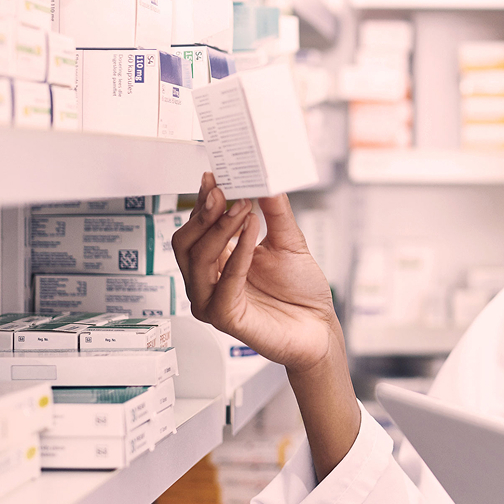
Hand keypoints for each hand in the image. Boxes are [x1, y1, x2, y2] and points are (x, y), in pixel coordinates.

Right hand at [172, 173, 341, 374]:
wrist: (319, 326)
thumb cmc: (301, 291)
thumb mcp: (288, 241)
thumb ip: (275, 211)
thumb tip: (264, 180)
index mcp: (217, 260)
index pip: (196, 227)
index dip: (202, 201)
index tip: (214, 177)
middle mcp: (208, 280)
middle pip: (185, 242)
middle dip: (203, 214)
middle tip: (224, 191)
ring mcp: (212, 300)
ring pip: (198, 260)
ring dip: (220, 230)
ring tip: (244, 208)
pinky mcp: (224, 317)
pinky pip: (223, 283)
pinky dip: (238, 255)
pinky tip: (252, 235)